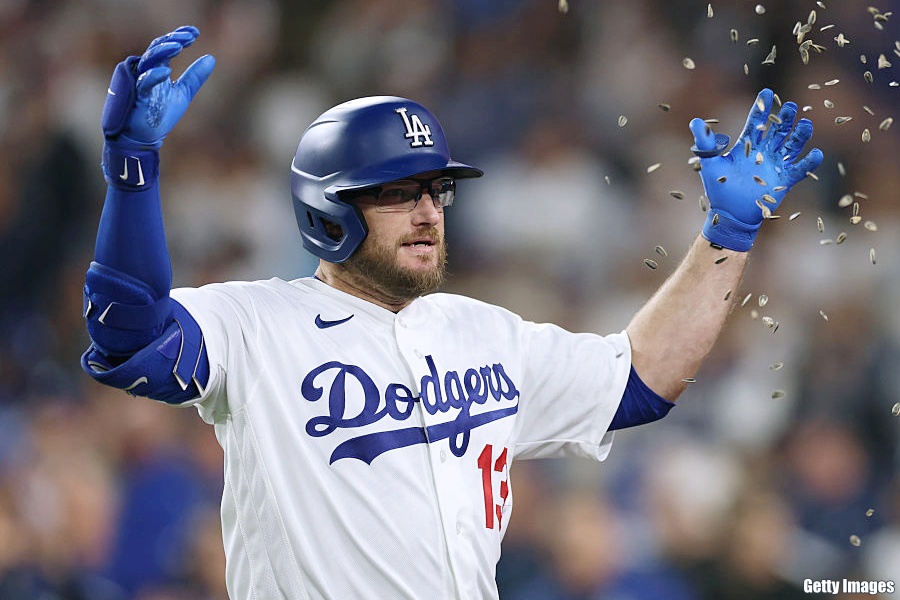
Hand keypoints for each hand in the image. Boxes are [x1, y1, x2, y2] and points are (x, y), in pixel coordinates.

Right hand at [101, 26, 214, 147]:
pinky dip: (153, 75)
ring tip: (179, 46)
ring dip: (163, 51)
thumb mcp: (183, 93)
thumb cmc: (161, 114)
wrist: (146, 137)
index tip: (195, 32)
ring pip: (148, 60)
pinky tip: (165, 71)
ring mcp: (140, 82)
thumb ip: (194, 77)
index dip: (179, 36)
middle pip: (157, 48)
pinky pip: (143, 82)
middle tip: (190, 37)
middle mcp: (147, 71)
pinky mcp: (137, 96)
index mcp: (157, 68)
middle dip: (173, 40)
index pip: (167, 46)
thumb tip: (211, 58)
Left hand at [690, 88, 823, 250]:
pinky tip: (816, 153)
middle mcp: (763, 152)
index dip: (762, 107)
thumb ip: (705, 142)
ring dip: (799, 135)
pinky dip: (809, 162)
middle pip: (778, 130)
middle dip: (785, 118)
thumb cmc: (718, 189)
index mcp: (747, 145)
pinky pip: (800, 169)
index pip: (756, 122)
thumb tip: (694, 121)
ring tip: (804, 124)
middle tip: (791, 106)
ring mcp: (775, 165)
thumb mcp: (709, 163)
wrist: (729, 214)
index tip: (767, 91)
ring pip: (791, 145)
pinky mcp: (784, 181)